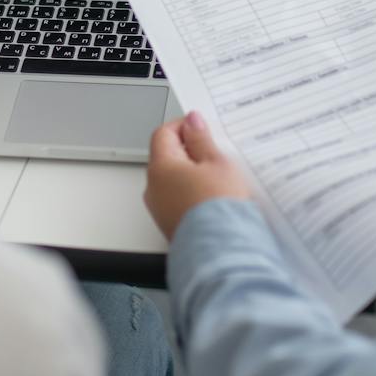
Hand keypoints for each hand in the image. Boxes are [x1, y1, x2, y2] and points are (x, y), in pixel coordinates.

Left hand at [144, 111, 250, 239]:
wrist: (221, 252)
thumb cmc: (219, 207)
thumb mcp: (217, 162)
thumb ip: (201, 139)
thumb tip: (191, 123)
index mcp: (160, 167)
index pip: (163, 134)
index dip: (183, 126)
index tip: (202, 128)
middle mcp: (153, 188)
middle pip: (167, 158)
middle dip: (190, 152)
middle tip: (216, 153)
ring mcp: (160, 209)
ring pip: (173, 181)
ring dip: (192, 175)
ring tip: (219, 179)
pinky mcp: (170, 225)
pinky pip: (179, 201)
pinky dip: (192, 195)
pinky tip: (213, 199)